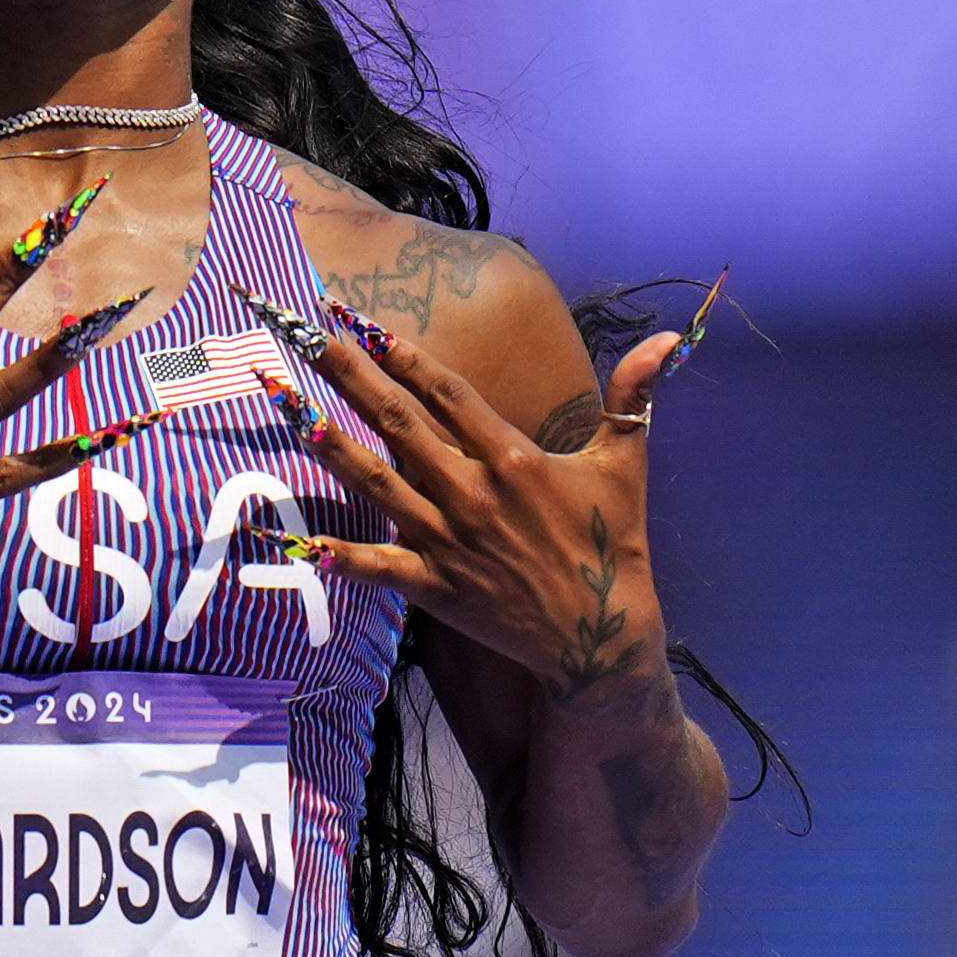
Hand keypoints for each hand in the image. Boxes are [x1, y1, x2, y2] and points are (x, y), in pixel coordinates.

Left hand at [278, 320, 682, 703]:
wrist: (601, 638)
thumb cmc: (611, 544)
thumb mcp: (626, 464)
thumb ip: (635, 397)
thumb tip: (668, 339)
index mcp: (513, 457)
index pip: (446, 392)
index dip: (403, 352)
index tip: (362, 319)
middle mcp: (474, 493)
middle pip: (399, 423)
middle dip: (350, 376)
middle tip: (307, 336)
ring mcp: (449, 541)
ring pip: (377, 484)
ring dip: (329, 445)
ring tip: (288, 409)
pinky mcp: (435, 587)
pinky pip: (378, 567)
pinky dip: (340, 556)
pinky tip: (299, 540)